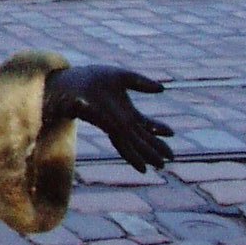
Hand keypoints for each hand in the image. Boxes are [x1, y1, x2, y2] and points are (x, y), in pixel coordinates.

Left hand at [42, 63, 173, 172]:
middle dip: (157, 149)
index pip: (147, 125)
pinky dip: (133, 157)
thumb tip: (162, 89)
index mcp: (127, 113)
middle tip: (172, 159)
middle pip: (144, 140)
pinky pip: (123, 146)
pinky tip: (143, 167)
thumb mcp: (122, 77)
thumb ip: (141, 83)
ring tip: (160, 165)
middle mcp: (123, 124)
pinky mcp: (108, 129)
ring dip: (148, 156)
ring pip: (136, 147)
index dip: (159, 129)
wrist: (73, 82)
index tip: (172, 133)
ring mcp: (116, 128)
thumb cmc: (94, 79)